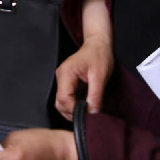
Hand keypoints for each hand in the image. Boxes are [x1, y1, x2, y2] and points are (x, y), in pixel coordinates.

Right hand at [54, 0, 112, 119]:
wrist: (99, 44)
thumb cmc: (99, 56)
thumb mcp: (100, 77)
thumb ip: (95, 96)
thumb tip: (92, 114)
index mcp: (66, 73)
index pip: (63, 98)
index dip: (74, 110)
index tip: (88, 114)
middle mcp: (61, 76)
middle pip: (59, 103)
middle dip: (73, 112)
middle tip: (89, 115)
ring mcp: (62, 80)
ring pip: (61, 103)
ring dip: (73, 110)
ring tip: (88, 111)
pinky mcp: (66, 82)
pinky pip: (66, 98)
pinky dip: (74, 105)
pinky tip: (85, 105)